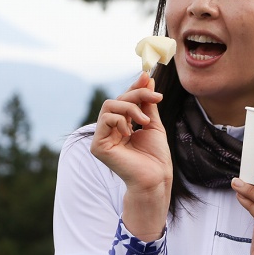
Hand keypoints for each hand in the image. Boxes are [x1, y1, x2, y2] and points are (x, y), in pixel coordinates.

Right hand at [90, 72, 172, 239]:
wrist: (156, 177)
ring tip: (145, 120)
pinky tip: (131, 132)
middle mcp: (109, 131)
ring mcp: (102, 138)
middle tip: (155, 97)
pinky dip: (121, 120)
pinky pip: (105, 120)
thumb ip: (147, 102)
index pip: (123, 101)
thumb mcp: (153, 123)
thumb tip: (146, 78)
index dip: (134, 88)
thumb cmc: (155, 157)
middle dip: (136, 95)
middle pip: (117, 101)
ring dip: (130, 108)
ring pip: (109, 107)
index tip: (147, 76)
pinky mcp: (97, 146)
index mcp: (121, 126)